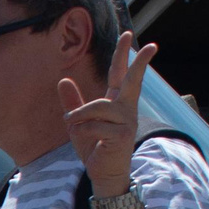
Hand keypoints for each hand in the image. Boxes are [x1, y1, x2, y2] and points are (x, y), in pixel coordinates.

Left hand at [59, 32, 157, 198]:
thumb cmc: (94, 147)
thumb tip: (63, 79)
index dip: (123, 54)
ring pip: (98, 106)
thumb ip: (73, 102)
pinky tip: (89, 141)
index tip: (128, 34)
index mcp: (117, 102)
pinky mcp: (122, 135)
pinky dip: (84, 131)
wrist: (104, 173)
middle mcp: (126, 108)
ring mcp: (127, 121)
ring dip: (80, 116)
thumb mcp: (79, 123)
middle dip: (139, 61)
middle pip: (132, 79)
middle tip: (145, 42)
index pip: (120, 73)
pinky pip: (95, 125)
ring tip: (74, 126)